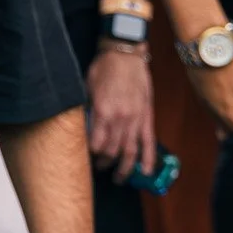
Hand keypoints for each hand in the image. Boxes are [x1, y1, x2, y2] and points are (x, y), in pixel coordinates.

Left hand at [85, 47, 153, 178]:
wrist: (126, 53)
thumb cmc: (104, 67)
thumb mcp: (87, 87)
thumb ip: (87, 110)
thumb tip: (83, 128)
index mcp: (103, 111)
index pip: (96, 144)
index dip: (91, 154)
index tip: (86, 157)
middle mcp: (120, 118)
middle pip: (112, 150)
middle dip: (104, 163)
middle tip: (99, 168)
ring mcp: (135, 119)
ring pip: (130, 151)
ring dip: (124, 168)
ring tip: (118, 179)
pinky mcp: (147, 116)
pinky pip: (148, 142)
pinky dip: (148, 158)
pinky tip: (145, 172)